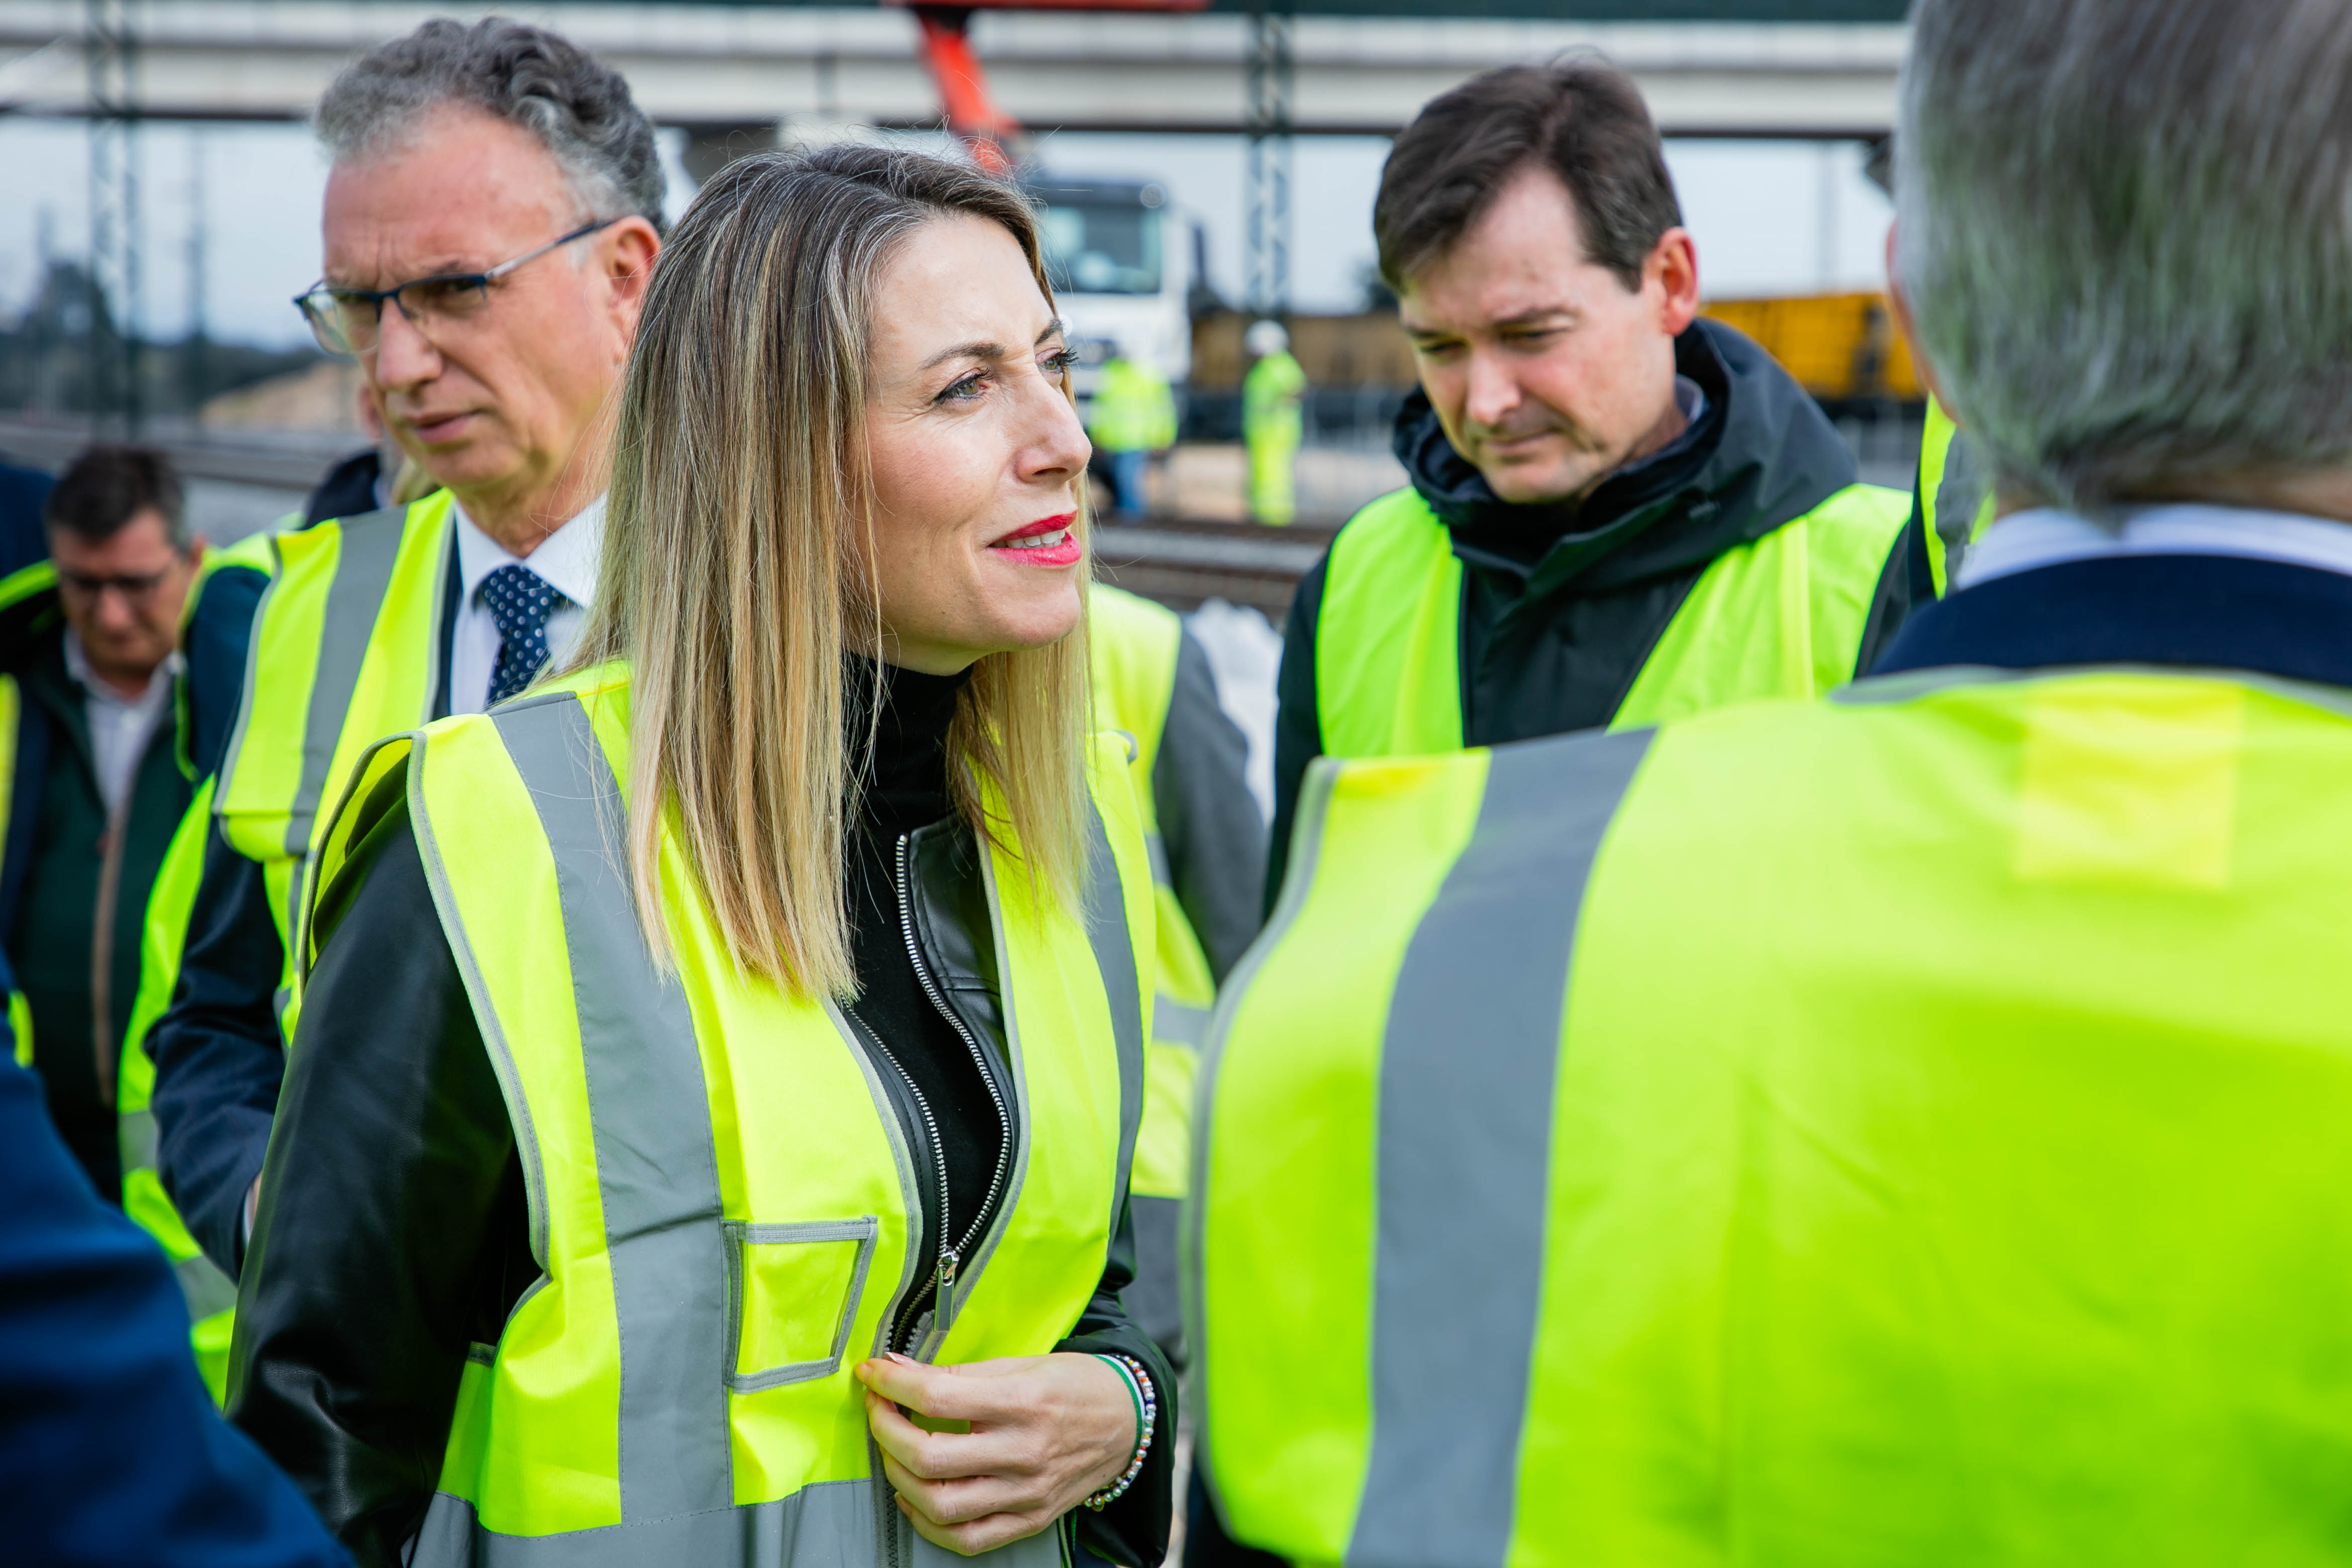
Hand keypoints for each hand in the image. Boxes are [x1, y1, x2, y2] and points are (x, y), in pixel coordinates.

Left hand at [855, 1350, 1136, 1554]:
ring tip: (894, 1451)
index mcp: (1022, 1402)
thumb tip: (899, 1368)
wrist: (1126, 1422)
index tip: (873, 1373)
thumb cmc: (1074, 1386)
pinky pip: (966, 1539)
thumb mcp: (1021, 1363)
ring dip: (898, 1477)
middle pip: (928, 1457)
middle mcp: (1023, 1453)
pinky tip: (916, 1497)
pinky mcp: (1029, 1520)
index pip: (937, 1397)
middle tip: (879, 1409)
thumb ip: (959, 1372)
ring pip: (940, 1505)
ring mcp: (1026, 1494)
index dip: (892, 1384)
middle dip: (885, 1430)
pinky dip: (927, 1522)